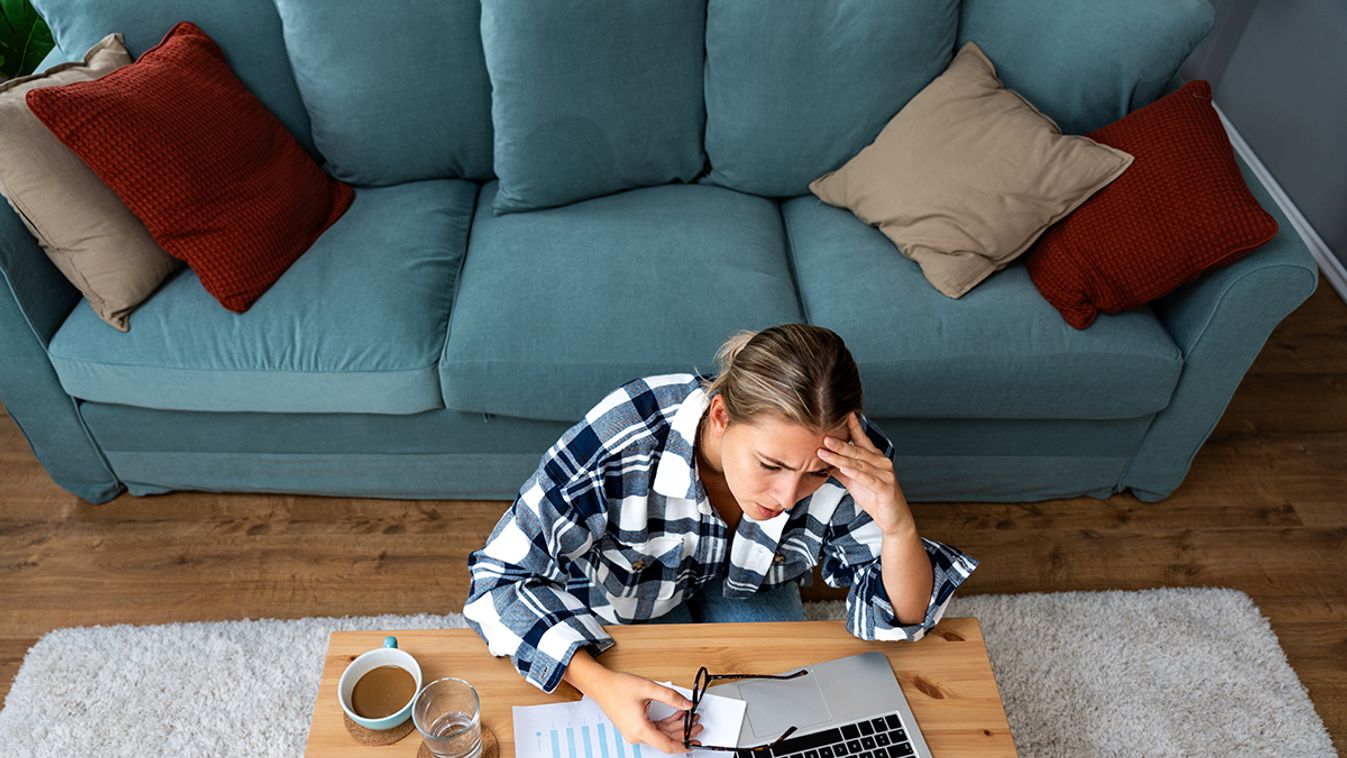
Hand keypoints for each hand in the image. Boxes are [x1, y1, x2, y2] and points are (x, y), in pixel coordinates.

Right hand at [589, 670, 703, 753]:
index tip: (694, 743)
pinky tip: (677, 715)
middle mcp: (636, 734)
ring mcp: (634, 732)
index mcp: (640, 729)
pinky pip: (654, 729)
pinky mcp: (634, 727)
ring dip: (676, 727)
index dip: (683, 745)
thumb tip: (687, 704)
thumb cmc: (618, 687)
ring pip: (661, 734)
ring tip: (690, 717)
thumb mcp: (648, 688)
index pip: (666, 745)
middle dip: (684, 732)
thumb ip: (670, 697)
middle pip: (666, 739)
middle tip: (697, 723)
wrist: (602, 685)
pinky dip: (666, 723)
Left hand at [818, 412, 914, 536]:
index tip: (845, 414)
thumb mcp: (854, 481)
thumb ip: (841, 469)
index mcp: (875, 458)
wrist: (893, 519)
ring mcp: (886, 475)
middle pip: (857, 451)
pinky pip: (869, 479)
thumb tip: (823, 458)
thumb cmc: (875, 498)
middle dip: (839, 444)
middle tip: (824, 437)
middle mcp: (882, 463)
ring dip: (841, 458)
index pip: (862, 439)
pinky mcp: (886, 489)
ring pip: (860, 464)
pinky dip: (856, 474)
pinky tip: (844, 468)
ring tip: (826, 452)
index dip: (854, 427)